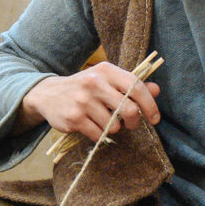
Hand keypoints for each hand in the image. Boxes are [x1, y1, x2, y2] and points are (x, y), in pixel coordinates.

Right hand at [18, 62, 160, 140]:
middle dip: (134, 121)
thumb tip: (156, 90)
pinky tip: (91, 126)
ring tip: (102, 120)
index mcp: (105, 70)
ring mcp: (83, 101)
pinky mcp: (74, 118)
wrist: (47, 94)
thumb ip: (130, 86)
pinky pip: (99, 134)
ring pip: (113, 125)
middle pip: (129, 109)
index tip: (155, 118)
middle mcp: (94, 82)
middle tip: (130, 124)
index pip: (136, 86)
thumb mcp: (106, 81)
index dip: (150, 105)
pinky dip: (99, 134)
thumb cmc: (84, 88)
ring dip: (112, 128)